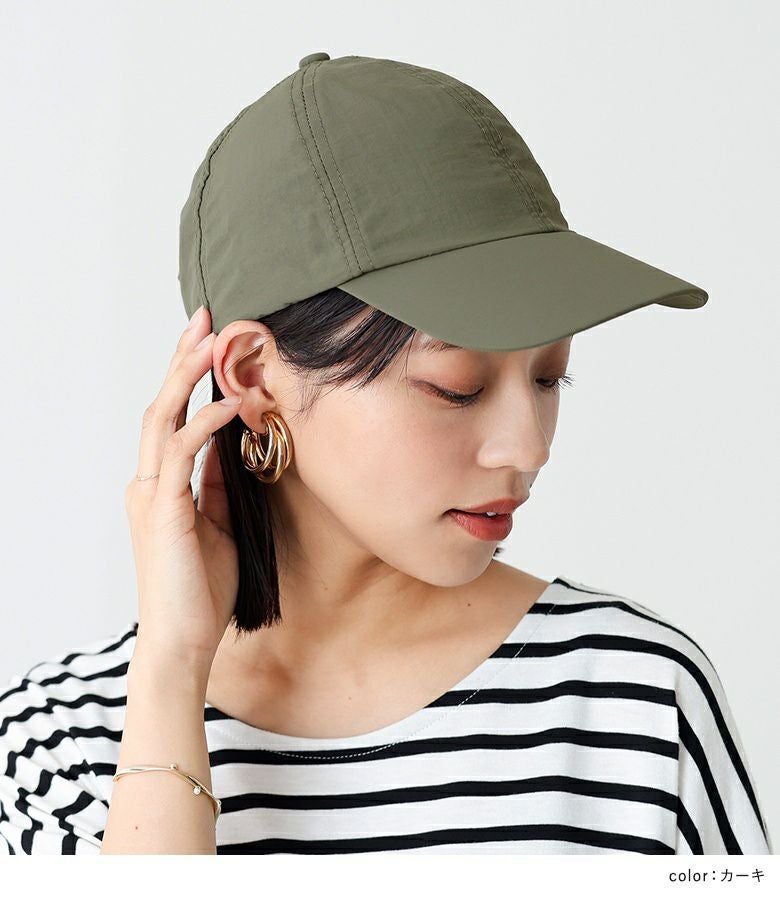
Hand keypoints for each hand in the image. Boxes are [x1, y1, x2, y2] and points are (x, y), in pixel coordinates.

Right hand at [125, 305, 243, 671]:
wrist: (184, 640)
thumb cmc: (201, 589)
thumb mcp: (219, 525)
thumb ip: (220, 485)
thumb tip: (235, 446)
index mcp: (161, 485)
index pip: (173, 416)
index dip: (188, 376)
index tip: (211, 340)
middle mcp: (148, 482)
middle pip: (162, 404)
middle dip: (184, 359)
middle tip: (207, 319)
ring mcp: (152, 495)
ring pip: (164, 418)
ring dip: (189, 377)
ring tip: (214, 342)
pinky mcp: (164, 511)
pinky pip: (182, 454)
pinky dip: (204, 424)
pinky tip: (228, 405)